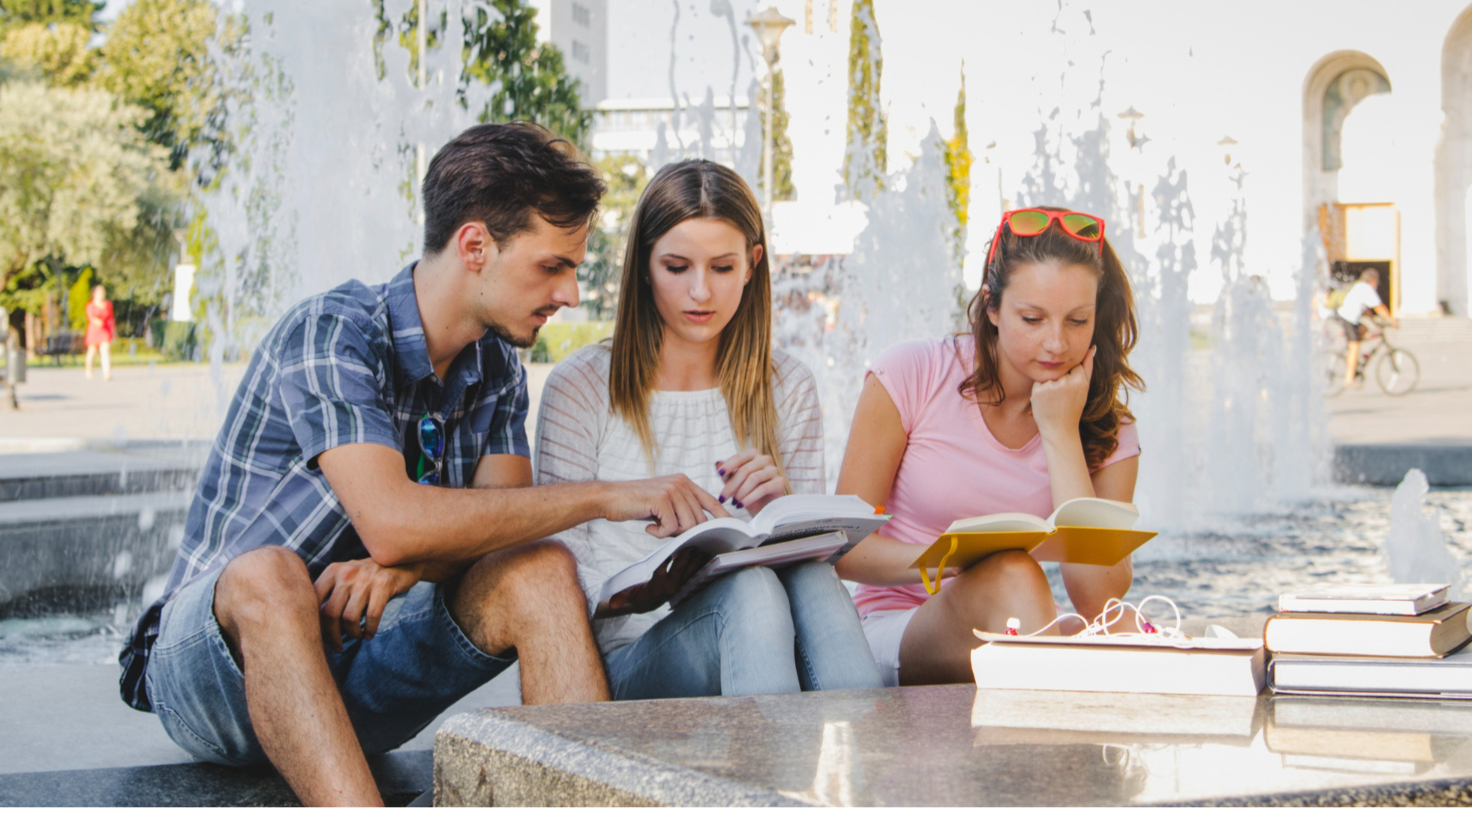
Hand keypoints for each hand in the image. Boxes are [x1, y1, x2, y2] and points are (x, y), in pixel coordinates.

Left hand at [313, 558, 421, 649]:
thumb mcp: (347, 575)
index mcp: (333, 571)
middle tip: (338, 646)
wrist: (403, 560)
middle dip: (332, 635)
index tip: (321, 636)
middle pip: (330, 613)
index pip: (315, 601)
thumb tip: (316, 622)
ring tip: (357, 636)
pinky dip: (370, 630)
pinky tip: (369, 634)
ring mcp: (365, 579)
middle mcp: (346, 573)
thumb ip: (331, 592)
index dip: (316, 622)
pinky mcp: (384, 585)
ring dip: (353, 633)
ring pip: (349, 617)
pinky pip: (371, 616)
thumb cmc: (370, 574)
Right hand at [603, 473, 729, 537]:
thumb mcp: (664, 503)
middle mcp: (682, 483)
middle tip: (664, 529)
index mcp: (684, 482)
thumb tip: (700, 529)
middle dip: (684, 531)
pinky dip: (659, 533)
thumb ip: (682, 510)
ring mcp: (673, 489)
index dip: (723, 517)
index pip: (711, 501)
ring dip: (670, 532)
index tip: (733, 528)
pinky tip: (648, 526)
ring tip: (655, 525)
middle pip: (699, 519)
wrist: (610, 497)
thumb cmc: (636, 503)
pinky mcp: (662, 499)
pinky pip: (671, 528)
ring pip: (687, 525)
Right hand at [603, 548, 713, 615]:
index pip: (660, 573)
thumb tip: (613, 604)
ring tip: (704, 550)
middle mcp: (669, 588)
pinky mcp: (685, 585)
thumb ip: (620, 598)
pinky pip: (694, 574)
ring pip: (689, 573)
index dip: (664, 563)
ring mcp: (678, 587)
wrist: (646, 604)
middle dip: (685, 559)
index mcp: (655, 588)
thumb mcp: (627, 595)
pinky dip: (701, 566)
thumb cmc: (636, 594)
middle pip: (679, 572)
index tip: (668, 552)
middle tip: (692, 546)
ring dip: (696, 562)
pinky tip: (707, 557)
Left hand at [714, 449, 786, 514]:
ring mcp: (774, 470)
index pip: (740, 457)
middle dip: (731, 485)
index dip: (728, 465)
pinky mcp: (780, 483)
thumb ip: (727, 473)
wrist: (765, 509)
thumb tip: (717, 463)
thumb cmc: (748, 493)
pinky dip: (749, 498)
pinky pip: (763, 489)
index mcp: (754, 455)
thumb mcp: (735, 484)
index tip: (719, 474)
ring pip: (754, 478)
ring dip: (740, 492)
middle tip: (722, 498)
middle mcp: (765, 459)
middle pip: (745, 469)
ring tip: (733, 503)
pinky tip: (741, 505)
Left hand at [1029, 346, 1094, 443]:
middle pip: (1061, 370)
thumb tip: (1092, 348)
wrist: (1059, 429)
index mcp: (1080, 381)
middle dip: (1060, 380)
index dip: (1072, 378)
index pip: (1073, 366)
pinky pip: (1039, 382)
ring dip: (1050, 384)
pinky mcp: (1038, 391)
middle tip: (1062, 398)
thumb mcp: (1084, 388)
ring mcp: (1051, 386)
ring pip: (1049, 375)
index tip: (1072, 392)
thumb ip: (1088, 366)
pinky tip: (1046, 401)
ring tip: (1054, 400)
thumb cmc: (1073, 408)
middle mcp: (1065, 382)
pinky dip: (1041, 389)